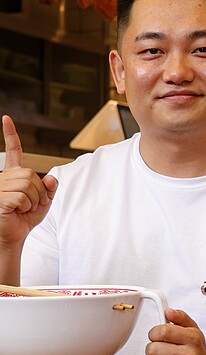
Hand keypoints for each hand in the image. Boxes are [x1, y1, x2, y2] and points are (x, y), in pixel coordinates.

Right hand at [0, 115, 57, 249]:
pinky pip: (22, 197)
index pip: (14, 151)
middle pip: (31, 174)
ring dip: (34, 200)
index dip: (11, 135)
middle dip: (39, 191)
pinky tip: (17, 211)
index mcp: (14, 175)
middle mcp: (3, 178)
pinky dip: (27, 206)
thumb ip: (50, 188)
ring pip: (28, 184)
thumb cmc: (25, 218)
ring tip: (24, 208)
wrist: (14, 235)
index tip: (7, 118)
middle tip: (32, 204)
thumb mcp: (44, 201)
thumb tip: (51, 178)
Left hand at [145, 307, 205, 354]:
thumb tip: (168, 311)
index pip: (163, 331)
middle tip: (161, 349)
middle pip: (152, 348)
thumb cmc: (197, 350)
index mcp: (193, 339)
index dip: (154, 332)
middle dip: (153, 347)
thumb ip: (180, 318)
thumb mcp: (193, 330)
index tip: (157, 335)